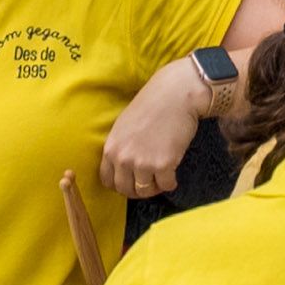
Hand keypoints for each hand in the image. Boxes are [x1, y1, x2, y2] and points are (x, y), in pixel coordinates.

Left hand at [100, 60, 208, 196]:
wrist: (176, 94)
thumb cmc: (153, 104)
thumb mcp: (124, 125)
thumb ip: (121, 147)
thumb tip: (123, 167)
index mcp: (111, 148)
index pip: (107, 180)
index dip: (121, 183)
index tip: (131, 181)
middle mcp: (123, 158)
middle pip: (125, 190)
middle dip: (138, 189)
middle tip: (150, 181)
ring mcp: (142, 163)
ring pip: (145, 191)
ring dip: (155, 186)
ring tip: (162, 176)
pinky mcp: (163, 165)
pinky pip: (166, 185)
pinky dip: (171, 182)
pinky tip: (174, 172)